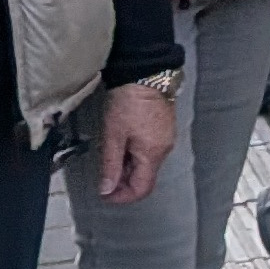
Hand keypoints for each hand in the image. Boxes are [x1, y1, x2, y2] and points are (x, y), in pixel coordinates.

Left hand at [99, 83, 177, 202]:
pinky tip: (123, 142)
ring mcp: (166, 138)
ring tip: (111, 154)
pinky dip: (135, 154)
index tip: (104, 193)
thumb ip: (110, 165)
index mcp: (153, 154)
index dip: (122, 196)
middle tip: (103, 175)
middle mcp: (164, 149)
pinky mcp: (164, 128)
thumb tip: (107, 189)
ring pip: (147, 164)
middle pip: (145, 177)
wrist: (144, 72)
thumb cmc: (128, 101)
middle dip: (123, 181)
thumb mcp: (113, 135)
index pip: (141, 189)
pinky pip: (150, 151)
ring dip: (128, 167)